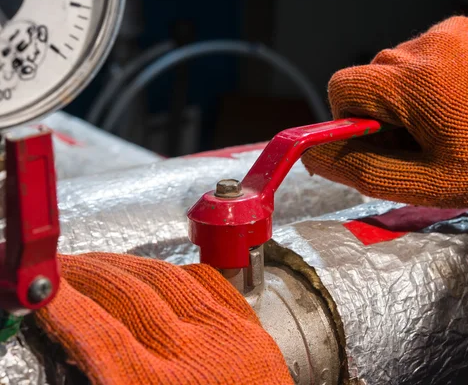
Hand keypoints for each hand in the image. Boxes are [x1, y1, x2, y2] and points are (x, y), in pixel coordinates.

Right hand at [35, 253, 292, 384]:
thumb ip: (113, 382)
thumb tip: (84, 353)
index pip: (101, 333)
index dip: (68, 305)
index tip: (47, 290)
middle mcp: (197, 357)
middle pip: (131, 297)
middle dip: (90, 274)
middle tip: (65, 267)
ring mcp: (228, 336)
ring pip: (168, 279)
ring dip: (129, 265)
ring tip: (104, 263)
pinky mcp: (252, 329)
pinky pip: (211, 284)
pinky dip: (179, 273)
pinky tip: (162, 272)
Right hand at [302, 16, 467, 207]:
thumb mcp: (426, 182)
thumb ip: (362, 169)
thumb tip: (313, 157)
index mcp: (412, 84)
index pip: (343, 86)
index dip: (349, 117)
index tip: (375, 138)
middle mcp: (426, 47)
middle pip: (371, 76)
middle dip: (383, 110)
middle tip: (419, 138)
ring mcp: (448, 32)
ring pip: (397, 64)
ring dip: (408, 94)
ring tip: (445, 118)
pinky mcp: (465, 27)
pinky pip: (426, 51)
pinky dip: (432, 76)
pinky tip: (461, 97)